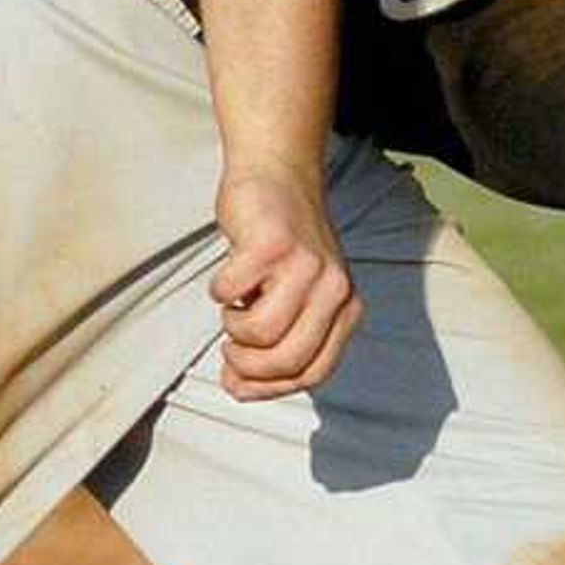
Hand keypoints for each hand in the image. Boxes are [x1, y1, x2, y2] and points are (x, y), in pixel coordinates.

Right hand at [210, 167, 360, 401]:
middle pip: (288, 360)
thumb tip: (237, 386)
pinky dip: (219, 290)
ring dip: (233, 328)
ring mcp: (306, 266)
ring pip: (261, 332)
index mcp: (344, 308)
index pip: (313, 373)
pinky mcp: (271, 245)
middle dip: (248, 366)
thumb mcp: (295, 298)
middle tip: (231, 349)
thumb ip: (277, 343)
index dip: (270, 388)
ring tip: (233, 308)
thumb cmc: (279, 244)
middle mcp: (334, 289)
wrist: (276, 176)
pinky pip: (232, 292)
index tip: (240, 383)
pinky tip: (229, 277)